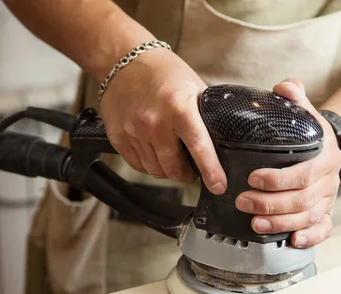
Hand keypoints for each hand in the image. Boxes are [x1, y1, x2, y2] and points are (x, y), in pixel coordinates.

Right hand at [98, 48, 226, 193]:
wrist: (124, 59)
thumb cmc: (164, 73)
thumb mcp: (194, 88)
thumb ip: (205, 116)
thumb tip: (222, 142)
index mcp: (180, 108)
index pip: (199, 148)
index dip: (211, 171)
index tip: (219, 187)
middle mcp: (155, 122)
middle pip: (174, 168)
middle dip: (187, 175)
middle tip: (192, 170)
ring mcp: (134, 131)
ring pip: (155, 170)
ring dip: (167, 171)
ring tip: (173, 158)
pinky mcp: (117, 136)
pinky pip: (137, 165)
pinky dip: (149, 165)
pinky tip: (154, 153)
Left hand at [235, 79, 340, 247]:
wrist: (327, 148)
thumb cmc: (309, 132)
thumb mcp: (303, 112)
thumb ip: (293, 96)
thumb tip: (284, 87)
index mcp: (325, 155)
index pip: (304, 172)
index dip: (279, 179)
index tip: (253, 178)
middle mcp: (330, 180)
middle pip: (303, 199)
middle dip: (270, 204)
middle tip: (242, 202)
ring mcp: (328, 199)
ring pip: (308, 217)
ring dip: (281, 223)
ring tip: (254, 224)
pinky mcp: (325, 213)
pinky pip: (323, 229)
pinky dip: (309, 238)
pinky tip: (292, 241)